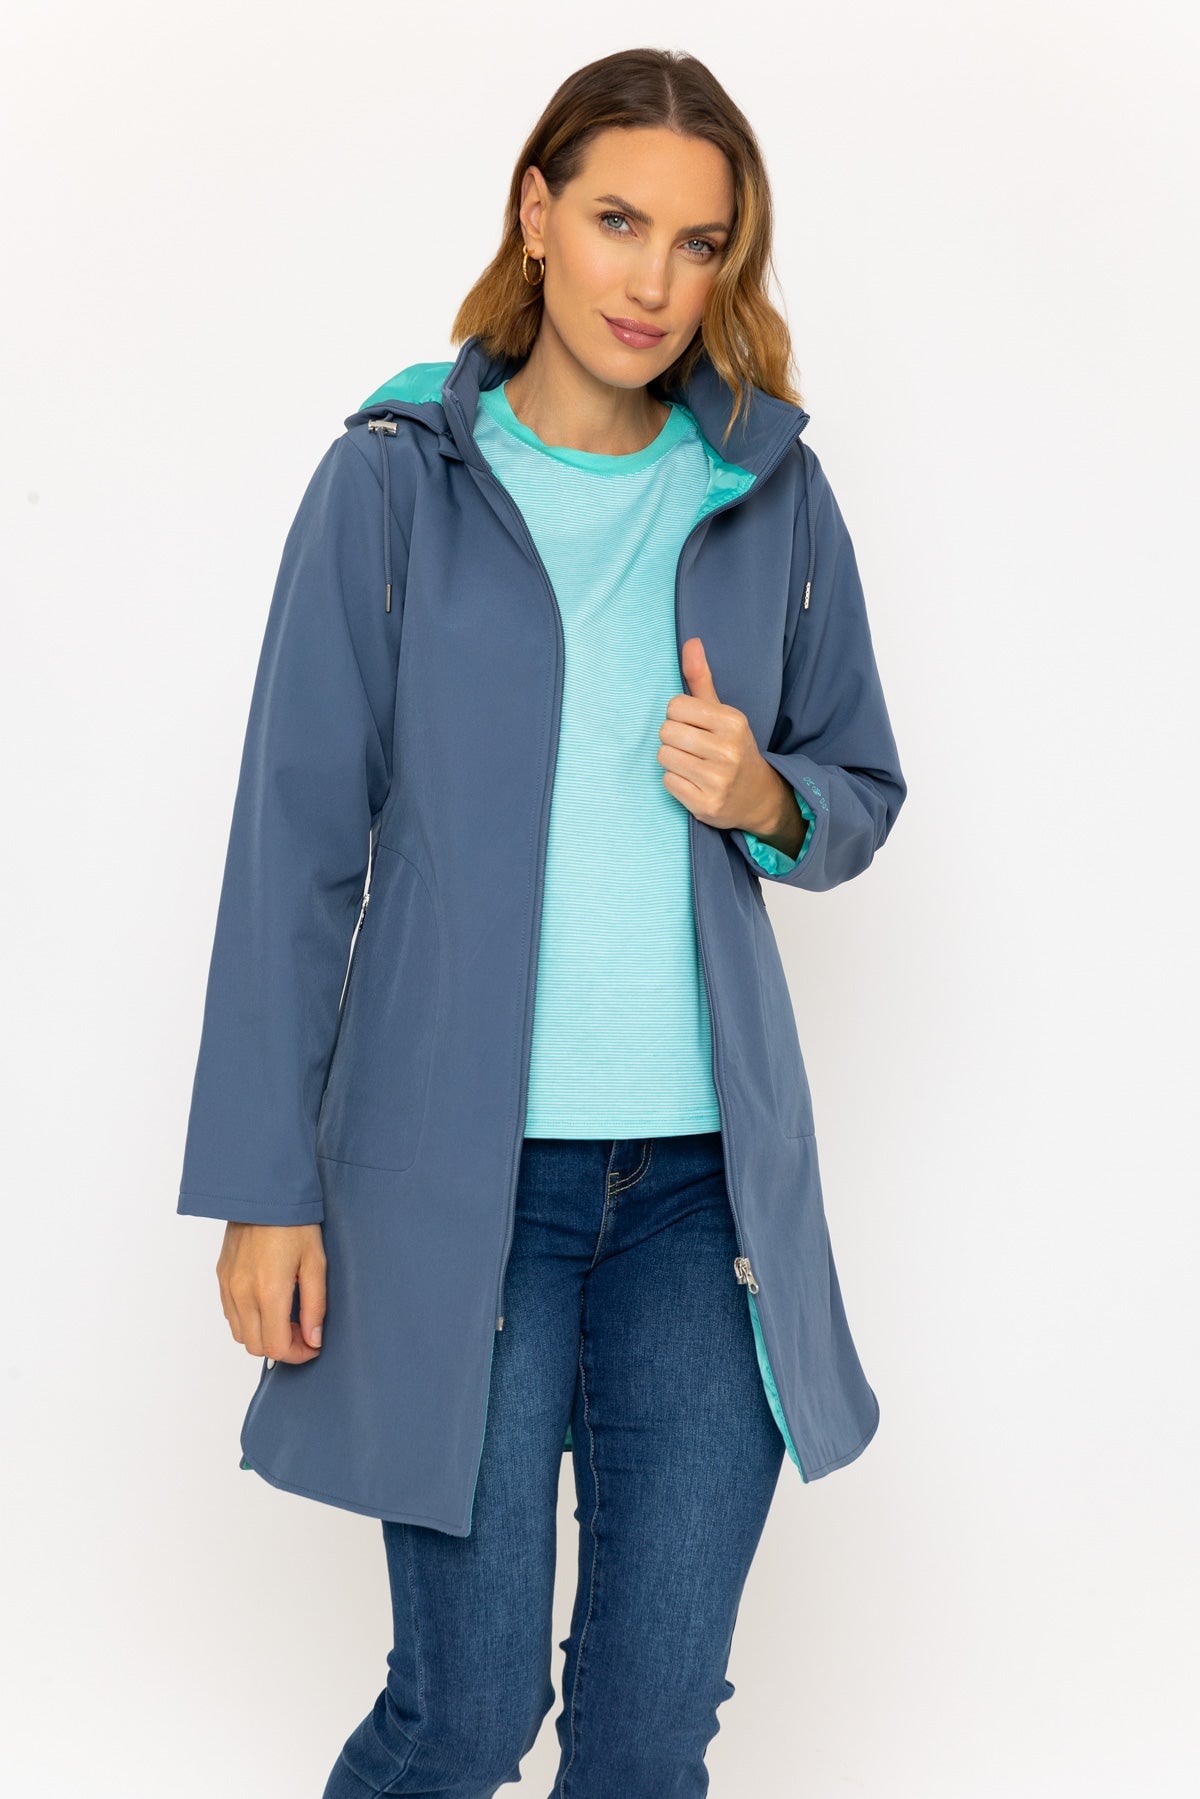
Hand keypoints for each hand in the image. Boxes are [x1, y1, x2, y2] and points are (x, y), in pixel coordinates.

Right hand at [216, 1222, 325, 1363]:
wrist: (263, 1193)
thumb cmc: (294, 1223)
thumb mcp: (315, 1263)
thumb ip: (315, 1306)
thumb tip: (314, 1339)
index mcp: (269, 1291)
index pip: (276, 1347)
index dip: (297, 1354)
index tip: (312, 1345)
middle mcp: (242, 1293)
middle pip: (256, 1347)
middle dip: (282, 1347)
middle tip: (303, 1332)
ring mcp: (228, 1286)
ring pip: (241, 1334)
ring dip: (263, 1335)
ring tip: (287, 1318)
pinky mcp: (221, 1277)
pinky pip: (231, 1314)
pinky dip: (249, 1321)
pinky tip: (268, 1305)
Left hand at [657, 637, 782, 833]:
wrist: (757, 796)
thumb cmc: (732, 748)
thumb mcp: (722, 713)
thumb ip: (702, 679)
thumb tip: (691, 641)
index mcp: (732, 721)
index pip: (675, 706)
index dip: (678, 716)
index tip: (694, 726)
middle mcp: (728, 750)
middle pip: (666, 732)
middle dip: (673, 739)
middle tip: (692, 748)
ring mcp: (718, 779)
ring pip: (664, 756)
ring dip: (672, 761)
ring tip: (692, 765)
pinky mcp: (706, 804)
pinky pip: (668, 782)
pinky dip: (675, 782)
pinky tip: (693, 783)